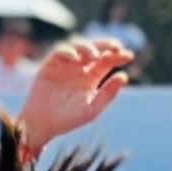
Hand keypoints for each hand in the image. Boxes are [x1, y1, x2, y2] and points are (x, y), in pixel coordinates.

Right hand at [16, 37, 133, 150]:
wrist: (42, 125)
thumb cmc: (68, 120)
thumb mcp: (92, 109)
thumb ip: (108, 94)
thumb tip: (124, 76)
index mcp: (91, 78)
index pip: (107, 62)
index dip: (118, 56)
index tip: (129, 56)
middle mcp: (79, 69)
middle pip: (95, 50)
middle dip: (106, 45)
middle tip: (116, 46)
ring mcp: (64, 66)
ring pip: (78, 47)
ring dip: (87, 47)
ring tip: (94, 55)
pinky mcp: (49, 66)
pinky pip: (59, 52)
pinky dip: (67, 51)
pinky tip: (75, 58)